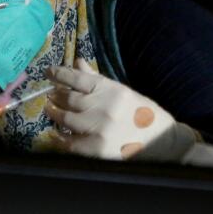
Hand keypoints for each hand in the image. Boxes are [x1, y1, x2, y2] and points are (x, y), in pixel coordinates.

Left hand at [44, 59, 197, 161]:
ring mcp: (100, 129)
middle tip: (49, 95)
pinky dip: (60, 138)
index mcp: (112, 90)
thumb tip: (78, 63)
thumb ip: (98, 80)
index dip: (59, 74)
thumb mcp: (122, 92)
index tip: (48, 72)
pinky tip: (55, 134)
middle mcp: (104, 107)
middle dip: (56, 96)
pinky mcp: (97, 150)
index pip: (78, 78)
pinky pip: (70, 143)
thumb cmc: (143, 115)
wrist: (164, 143)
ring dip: (55, 114)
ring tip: (50, 110)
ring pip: (66, 119)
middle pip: (69, 98)